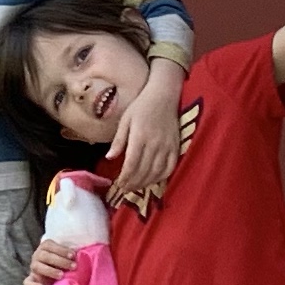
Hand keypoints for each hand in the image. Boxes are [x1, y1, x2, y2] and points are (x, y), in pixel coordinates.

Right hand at [25, 235, 78, 284]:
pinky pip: (28, 282)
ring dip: (50, 271)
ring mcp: (33, 267)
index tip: (73, 255)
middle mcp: (37, 255)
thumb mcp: (65, 255)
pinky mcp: (31, 279)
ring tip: (61, 275)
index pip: (50, 245)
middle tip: (73, 266)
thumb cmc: (62, 261)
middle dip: (60, 261)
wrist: (52, 271)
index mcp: (45, 247)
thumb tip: (83, 254)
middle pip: (45, 256)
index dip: (61, 250)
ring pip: (37, 267)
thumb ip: (70, 254)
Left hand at [107, 57, 187, 210]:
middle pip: (143, 171)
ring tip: (136, 187)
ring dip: (145, 183)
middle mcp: (154, 144)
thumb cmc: (141, 106)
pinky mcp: (176, 146)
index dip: (124, 178)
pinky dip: (162, 177)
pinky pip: (170, 167)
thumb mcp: (125, 120)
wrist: (164, 94)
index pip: (131, 164)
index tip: (118, 184)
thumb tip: (109, 158)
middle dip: (133, 183)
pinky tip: (153, 180)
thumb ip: (119, 140)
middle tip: (125, 189)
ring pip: (156, 172)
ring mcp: (167, 146)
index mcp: (140, 136)